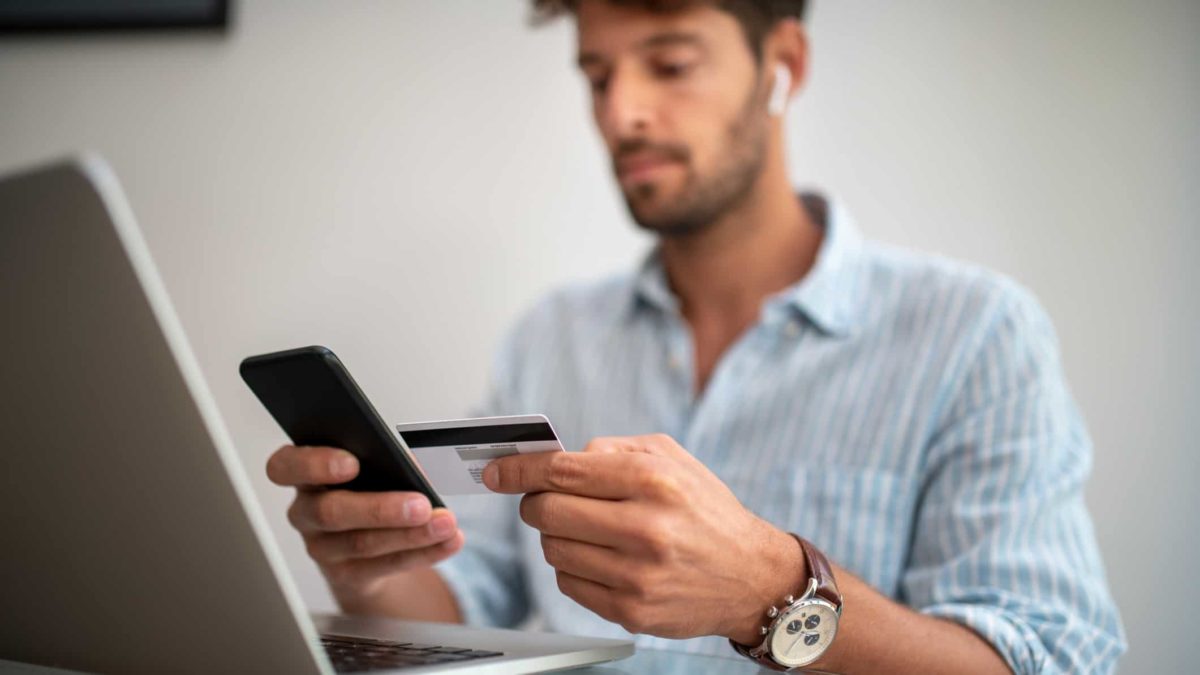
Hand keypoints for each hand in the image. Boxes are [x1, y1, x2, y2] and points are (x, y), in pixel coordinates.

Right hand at [266, 445, 464, 599]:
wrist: (363, 539)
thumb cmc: (363, 487)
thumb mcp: (368, 466)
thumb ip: (381, 459)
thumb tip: (410, 467)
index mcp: (303, 474)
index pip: (286, 466)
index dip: (316, 465)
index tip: (351, 463)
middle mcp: (305, 512)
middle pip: (331, 512)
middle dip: (380, 509)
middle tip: (420, 504)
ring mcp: (322, 547)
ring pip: (362, 543)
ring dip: (410, 535)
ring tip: (444, 524)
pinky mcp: (346, 575)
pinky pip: (385, 566)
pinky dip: (423, 553)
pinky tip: (448, 542)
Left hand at [482, 434, 805, 641]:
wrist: (751, 575)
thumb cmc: (705, 510)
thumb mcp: (672, 459)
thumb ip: (615, 449)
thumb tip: (559, 457)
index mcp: (652, 480)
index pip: (562, 471)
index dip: (520, 470)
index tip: (497, 471)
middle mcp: (645, 527)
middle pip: (547, 512)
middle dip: (536, 504)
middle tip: (548, 501)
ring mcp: (637, 574)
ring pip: (552, 550)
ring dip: (557, 537)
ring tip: (588, 531)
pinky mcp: (633, 610)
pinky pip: (569, 584)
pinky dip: (574, 568)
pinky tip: (601, 559)